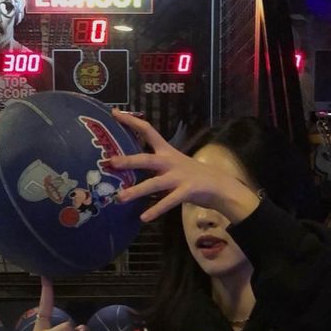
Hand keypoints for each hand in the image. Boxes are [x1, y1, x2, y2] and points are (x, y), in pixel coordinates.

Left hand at [109, 109, 259, 222]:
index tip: (114, 113)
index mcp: (166, 151)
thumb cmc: (191, 174)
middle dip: (128, 161)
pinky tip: (144, 218)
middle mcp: (171, 161)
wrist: (219, 185)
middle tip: (111, 162)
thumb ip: (153, 163)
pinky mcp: (187, 191)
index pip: (147, 131)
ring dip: (137, 191)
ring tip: (120, 198)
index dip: (131, 121)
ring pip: (155, 184)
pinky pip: (169, 202)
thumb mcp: (172, 164)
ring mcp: (179, 177)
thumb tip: (127, 163)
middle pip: (147, 159)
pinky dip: (156, 210)